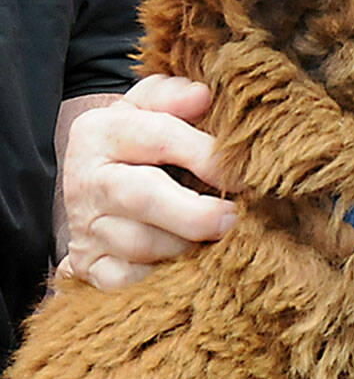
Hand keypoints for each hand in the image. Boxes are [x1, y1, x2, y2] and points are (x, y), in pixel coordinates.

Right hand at [58, 74, 240, 289]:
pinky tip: (189, 265)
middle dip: (196, 213)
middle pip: (143, 197)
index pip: (159, 136)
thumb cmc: (141, 140)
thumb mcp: (151, 107)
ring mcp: (86, 227)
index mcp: (101, 131)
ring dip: (187, 246)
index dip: (205, 155)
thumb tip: (203, 96)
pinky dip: (161, 277)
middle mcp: (86, 180)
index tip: (243, 172)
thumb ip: (174, 95)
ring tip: (216, 239)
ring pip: (141, 246)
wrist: (96, 183)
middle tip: (233, 218)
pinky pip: (128, 282)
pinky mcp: (89, 266)